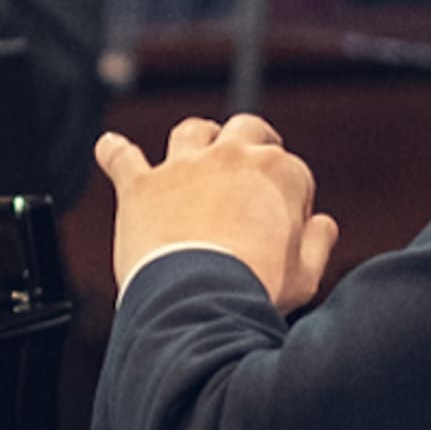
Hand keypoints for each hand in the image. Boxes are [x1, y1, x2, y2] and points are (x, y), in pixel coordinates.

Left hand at [95, 114, 339, 309]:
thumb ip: (317, 242)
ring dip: (197, 137)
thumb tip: (322, 223)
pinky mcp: (142, 185)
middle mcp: (232, 156)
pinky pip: (122, 158)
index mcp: (279, 173)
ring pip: (192, 131)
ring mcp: (184, 167)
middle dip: (253, 141)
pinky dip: (114, 153)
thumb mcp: (305, 274)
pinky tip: (108, 147)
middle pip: (246, 129)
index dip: (288, 197)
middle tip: (251, 159)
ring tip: (197, 146)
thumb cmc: (254, 290)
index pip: (290, 171)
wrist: (198, 300)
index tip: (282, 223)